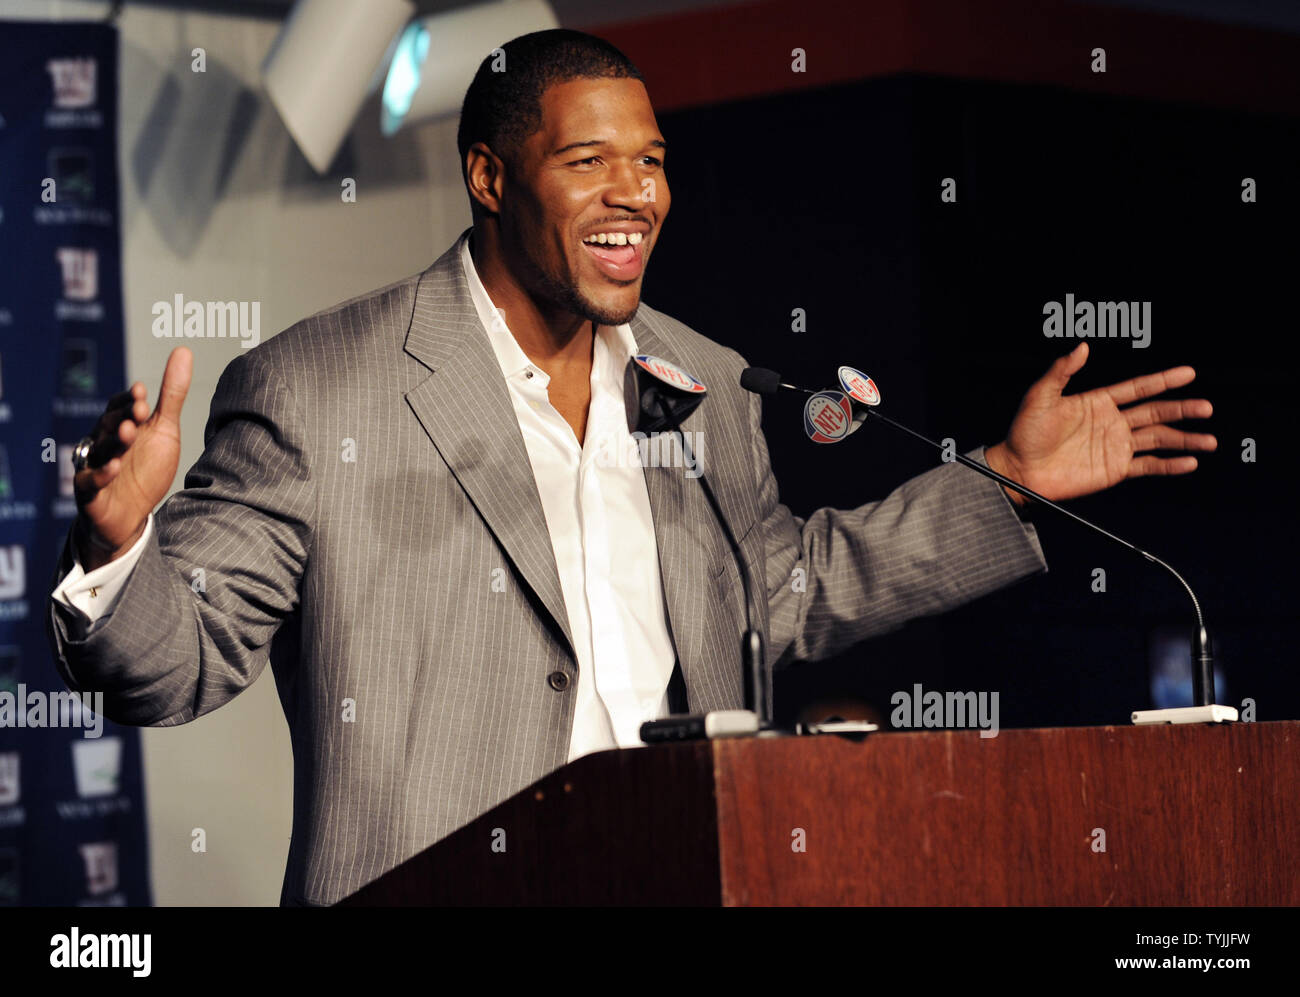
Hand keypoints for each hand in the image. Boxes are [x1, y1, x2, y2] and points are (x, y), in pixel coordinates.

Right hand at [74, 347, 192, 569]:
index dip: (130, 400)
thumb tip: (183, 350)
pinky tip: (114, 468)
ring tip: (129, 433)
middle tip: (141, 410)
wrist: (132, 515)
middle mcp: (103, 443)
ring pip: (99, 451)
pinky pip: (90, 483)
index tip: (144, 392)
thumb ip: (172, 393)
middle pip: (108, 426)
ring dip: (113, 442)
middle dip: (123, 417)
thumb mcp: (164, 429)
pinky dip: (100, 475)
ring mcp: (94, 468)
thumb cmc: (146, 467)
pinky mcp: (90, 494)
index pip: (120, 408)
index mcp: (120, 426)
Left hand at [984, 342, 1215, 504]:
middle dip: (1182, 410)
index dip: (1163, 380)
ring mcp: (1115, 446)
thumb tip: (1081, 347)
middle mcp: (1112, 423)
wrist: (1018, 469)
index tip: (1188, 373)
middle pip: (1155, 413)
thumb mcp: (1040, 397)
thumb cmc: (1024, 433)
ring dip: (1185, 440)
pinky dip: (1169, 465)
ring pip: (1158, 440)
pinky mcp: (1114, 469)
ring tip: (1209, 440)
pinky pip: (1148, 466)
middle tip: (1207, 408)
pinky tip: (1189, 463)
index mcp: (1098, 402)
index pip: (1139, 388)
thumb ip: (1061, 371)